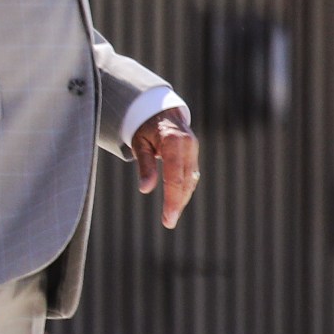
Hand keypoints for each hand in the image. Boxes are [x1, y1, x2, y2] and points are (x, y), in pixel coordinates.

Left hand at [132, 107, 199, 229]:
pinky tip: (177, 200)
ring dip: (182, 198)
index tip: (168, 218)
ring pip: (190, 181)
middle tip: (168, 223)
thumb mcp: (139, 143)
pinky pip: (191, 175)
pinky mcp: (194, 155)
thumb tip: (146, 189)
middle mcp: (188, 146)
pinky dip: (184, 189)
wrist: (162, 110)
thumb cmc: (146, 127)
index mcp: (174, 142)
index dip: (172, 200)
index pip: (175, 178)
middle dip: (177, 204)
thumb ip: (145, 166)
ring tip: (170, 215)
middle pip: (185, 182)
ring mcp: (194, 150)